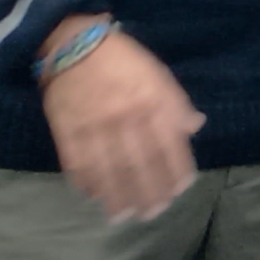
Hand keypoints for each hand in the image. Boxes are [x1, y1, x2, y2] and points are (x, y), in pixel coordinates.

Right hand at [39, 22, 201, 222]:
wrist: (75, 43)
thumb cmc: (124, 60)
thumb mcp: (159, 74)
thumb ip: (177, 103)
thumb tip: (195, 128)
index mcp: (152, 101)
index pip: (169, 145)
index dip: (176, 171)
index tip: (180, 190)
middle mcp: (125, 116)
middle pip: (140, 164)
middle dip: (148, 192)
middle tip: (152, 213)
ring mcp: (93, 124)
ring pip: (108, 170)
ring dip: (117, 197)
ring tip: (124, 216)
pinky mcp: (65, 128)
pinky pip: (76, 162)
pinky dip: (86, 182)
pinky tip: (95, 196)